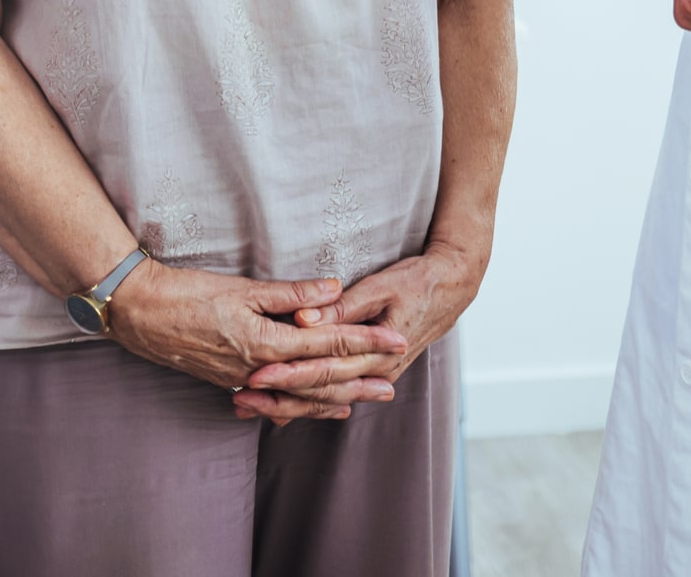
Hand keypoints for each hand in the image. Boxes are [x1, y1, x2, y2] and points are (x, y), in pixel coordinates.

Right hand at [107, 259, 406, 421]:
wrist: (140, 313)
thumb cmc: (189, 294)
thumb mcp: (244, 288)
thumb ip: (292, 294)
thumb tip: (335, 288)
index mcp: (265, 343)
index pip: (327, 344)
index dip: (364, 342)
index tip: (396, 341)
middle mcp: (257, 369)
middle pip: (318, 380)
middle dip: (358, 382)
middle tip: (391, 387)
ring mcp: (242, 378)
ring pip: (296, 395)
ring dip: (331, 399)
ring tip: (361, 402)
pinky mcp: (230, 379)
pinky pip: (274, 398)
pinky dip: (298, 403)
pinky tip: (312, 405)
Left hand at [237, 241, 483, 424]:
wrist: (451, 289)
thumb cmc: (417, 282)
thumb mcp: (381, 286)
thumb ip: (342, 307)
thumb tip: (305, 316)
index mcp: (377, 355)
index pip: (323, 370)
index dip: (287, 374)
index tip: (255, 375)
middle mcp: (375, 374)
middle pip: (319, 392)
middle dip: (277, 397)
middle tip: (239, 397)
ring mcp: (373, 377)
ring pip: (323, 399)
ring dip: (286, 404)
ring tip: (247, 406)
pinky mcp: (370, 372)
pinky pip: (333, 393)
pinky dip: (305, 402)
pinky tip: (277, 408)